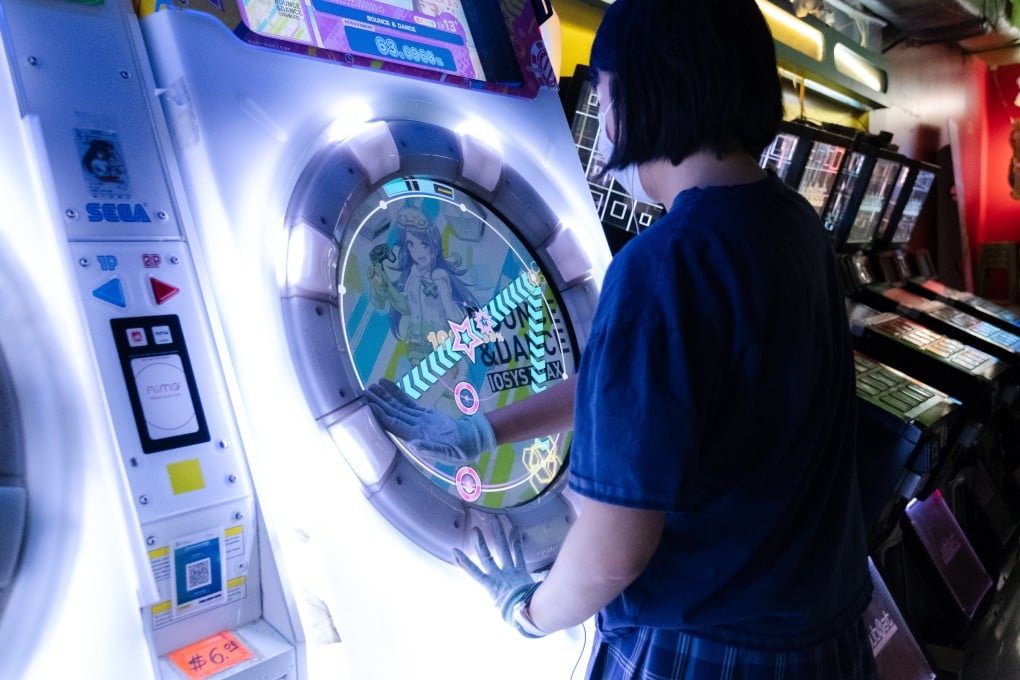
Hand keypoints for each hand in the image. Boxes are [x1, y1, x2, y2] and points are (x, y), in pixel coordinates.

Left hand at [364, 379, 495, 461]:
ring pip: (398, 407)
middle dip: (378, 403)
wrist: (473, 441)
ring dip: (385, 397)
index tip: (369, 404)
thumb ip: (430, 449)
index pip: (394, 424)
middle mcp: (413, 429)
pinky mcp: (425, 415)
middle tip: (365, 391)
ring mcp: (418, 421)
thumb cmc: (462, 449)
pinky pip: (408, 403)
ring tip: (373, 385)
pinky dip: (398, 394)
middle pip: (392, 414)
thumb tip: (413, 445)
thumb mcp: (449, 453)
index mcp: (417, 437)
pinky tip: (388, 385)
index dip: (381, 415)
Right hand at [453, 520, 541, 635]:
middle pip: (487, 556)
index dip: (463, 561)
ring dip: (498, 534)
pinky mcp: (522, 569)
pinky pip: (518, 553)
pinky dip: (516, 542)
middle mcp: (499, 575)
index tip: (454, 551)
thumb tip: (499, 602)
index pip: (474, 571)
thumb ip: (500, 602)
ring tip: (494, 520)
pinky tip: (515, 529)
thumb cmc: (514, 614)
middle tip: (474, 529)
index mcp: (490, 586)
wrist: (528, 611)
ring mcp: (510, 570)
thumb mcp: (502, 610)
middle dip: (480, 542)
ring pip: (503, 549)